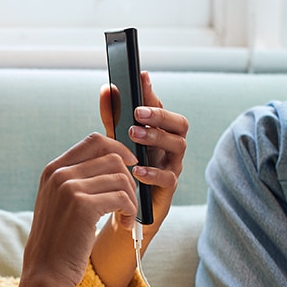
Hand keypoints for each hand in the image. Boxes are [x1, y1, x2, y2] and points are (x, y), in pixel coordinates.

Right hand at [23, 132, 139, 286]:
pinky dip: (130, 211)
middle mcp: (59, 174)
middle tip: (129, 202)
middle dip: (129, 180)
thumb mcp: (60, 202)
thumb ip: (77, 180)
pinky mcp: (83, 206)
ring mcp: (69, 188)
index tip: (130, 165)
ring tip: (127, 217)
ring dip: (132, 198)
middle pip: (112, 158)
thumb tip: (115, 161)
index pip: (94, 141)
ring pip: (121, 178)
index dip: (118, 148)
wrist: (47, 271)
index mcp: (53, 170)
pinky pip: (122, 198)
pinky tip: (125, 225)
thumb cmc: (59, 240)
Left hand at [97, 71, 187, 234]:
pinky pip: (169, 177)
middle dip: (160, 115)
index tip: (141, 76)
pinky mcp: (168, 189)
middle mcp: (170, 146)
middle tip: (138, 112)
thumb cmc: (123, 169)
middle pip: (180, 124)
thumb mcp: (115, 141)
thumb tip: (107, 89)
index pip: (160, 107)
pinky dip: (153, 172)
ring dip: (157, 137)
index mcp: (160, 131)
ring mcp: (172, 166)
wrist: (124, 209)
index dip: (152, 92)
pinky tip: (136, 169)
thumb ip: (113, 117)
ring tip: (134, 134)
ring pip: (178, 146)